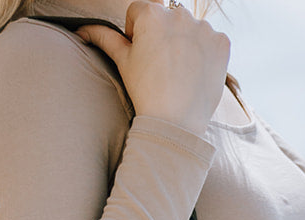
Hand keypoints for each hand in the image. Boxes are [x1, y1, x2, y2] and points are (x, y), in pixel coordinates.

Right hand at [77, 1, 229, 137]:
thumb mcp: (123, 63)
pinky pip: (212, 41)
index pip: (140, 12)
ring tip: (180, 72)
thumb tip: (83, 31)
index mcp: (151, 14)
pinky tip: (197, 73)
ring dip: (186, 43)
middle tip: (162, 68)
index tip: (143, 57)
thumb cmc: (146, 92)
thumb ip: (105, 39)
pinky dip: (206, 54)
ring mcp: (203, 27)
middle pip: (167, 18)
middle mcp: (179, 13)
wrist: (176, 123)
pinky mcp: (222, 42)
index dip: (138, 34)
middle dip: (163, 36)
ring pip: (190, 29)